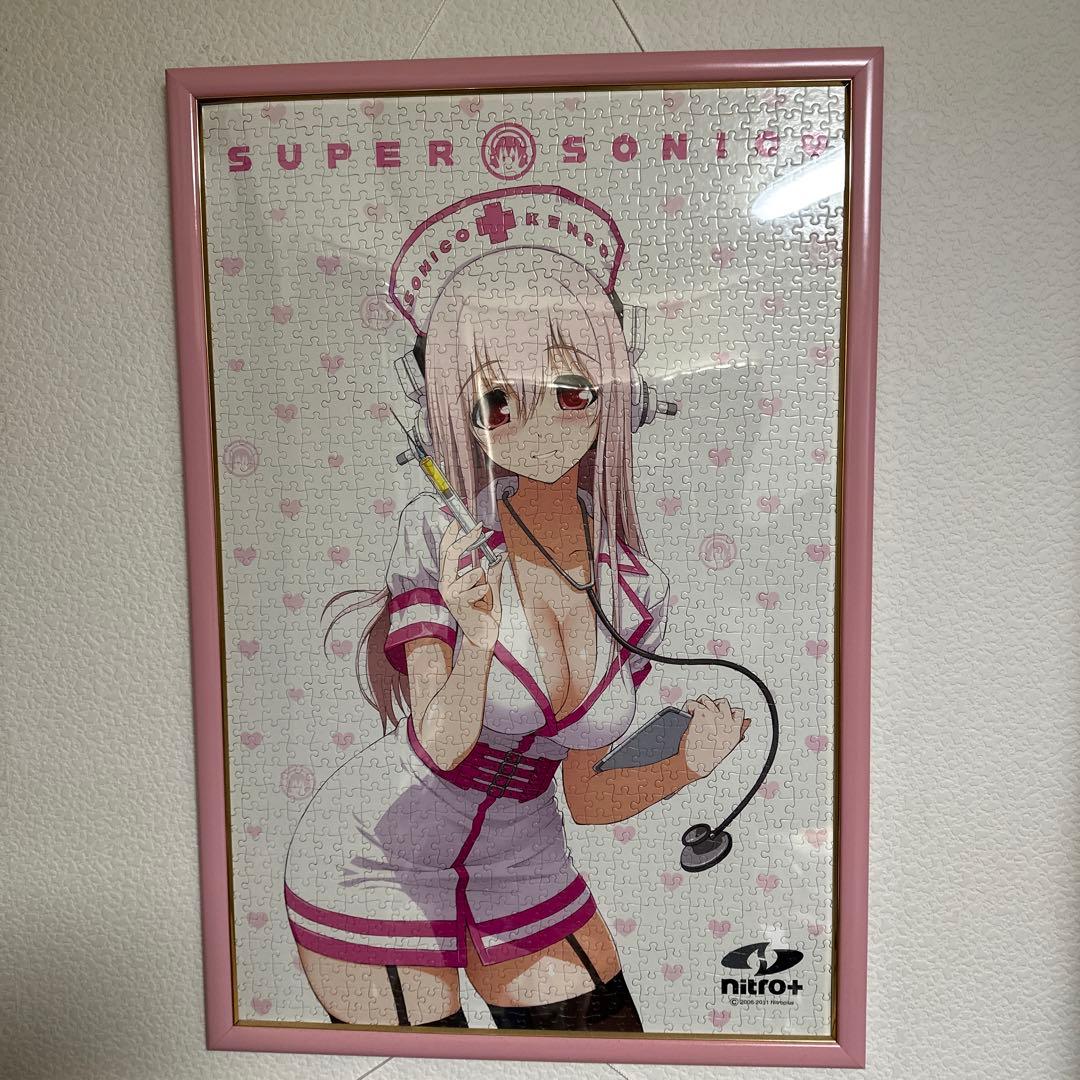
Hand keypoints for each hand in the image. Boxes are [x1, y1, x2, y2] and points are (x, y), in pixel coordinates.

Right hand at [438, 520, 504, 652]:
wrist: (482, 636)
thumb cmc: (484, 613)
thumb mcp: (492, 589)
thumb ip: (494, 572)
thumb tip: (500, 554)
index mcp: (451, 578)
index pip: (446, 550)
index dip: (452, 533)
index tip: (462, 520)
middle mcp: (447, 584)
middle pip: (450, 554)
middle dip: (466, 538)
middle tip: (479, 527)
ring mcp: (451, 594)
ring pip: (469, 574)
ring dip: (481, 579)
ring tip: (485, 589)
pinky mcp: (458, 604)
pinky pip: (475, 590)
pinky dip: (483, 592)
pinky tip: (483, 600)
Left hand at [679, 696, 750, 780]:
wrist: (692, 765)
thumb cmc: (707, 760)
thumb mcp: (728, 748)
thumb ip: (738, 733)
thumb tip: (746, 722)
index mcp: (735, 731)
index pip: (738, 712)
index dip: (728, 713)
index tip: (720, 717)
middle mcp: (727, 722)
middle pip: (722, 702)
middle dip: (713, 707)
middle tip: (705, 717)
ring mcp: (714, 716)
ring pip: (706, 699)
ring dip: (699, 705)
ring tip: (694, 716)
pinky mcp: (701, 714)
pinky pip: (692, 703)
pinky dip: (687, 707)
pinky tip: (687, 715)